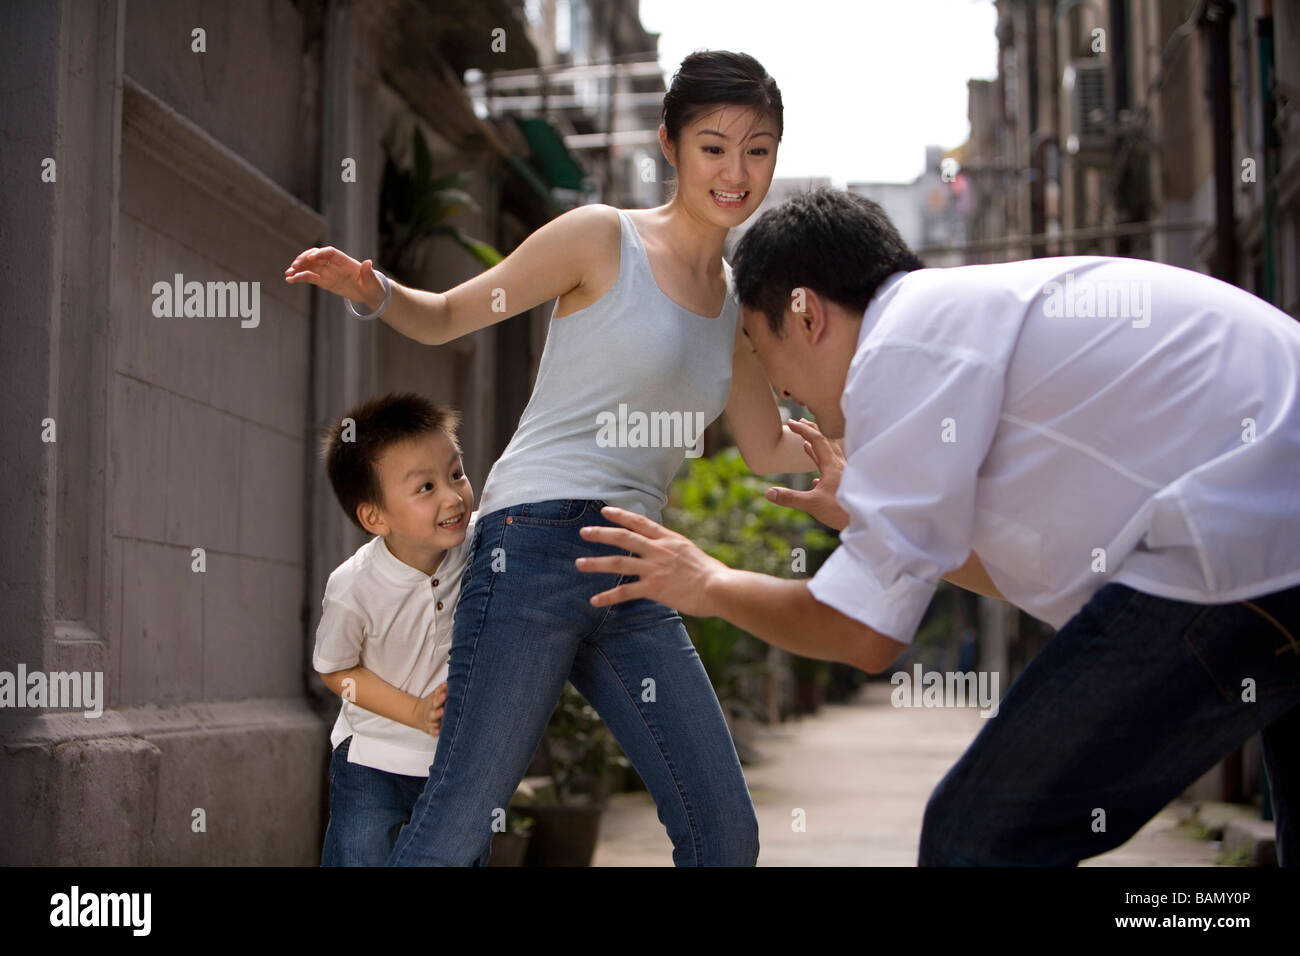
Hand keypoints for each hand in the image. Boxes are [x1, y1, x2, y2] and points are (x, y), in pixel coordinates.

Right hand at [284, 246, 385, 310]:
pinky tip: (290, 280)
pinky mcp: (324, 281)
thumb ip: (368, 273)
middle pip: (316, 257)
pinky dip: (300, 277)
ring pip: (310, 267)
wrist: (370, 293)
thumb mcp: (373, 282)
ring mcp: (328, 272)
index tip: (311, 258)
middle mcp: (335, 265)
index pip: (330, 253)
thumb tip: (368, 262)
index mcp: (346, 262)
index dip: (320, 254)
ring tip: (288, 273)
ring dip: (298, 268)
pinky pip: (310, 277)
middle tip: (295, 265)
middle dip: (305, 259)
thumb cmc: (374, 286)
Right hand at [411, 681, 447, 735]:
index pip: (437, 694)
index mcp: (433, 701)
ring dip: (437, 714)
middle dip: (439, 700)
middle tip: (444, 695)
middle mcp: (431, 709)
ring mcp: (430, 720)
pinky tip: (438, 732)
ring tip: (442, 711)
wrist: (418, 716)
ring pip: (433, 717)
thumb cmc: (432, 705)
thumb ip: (441, 690)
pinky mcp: (430, 730)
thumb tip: (448, 682)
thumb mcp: (434, 696)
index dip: (441, 690)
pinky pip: (432, 731)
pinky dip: (435, 732)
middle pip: (434, 704)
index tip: (446, 686)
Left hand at [575, 507, 729, 616]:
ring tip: (579, 564)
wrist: (719, 588)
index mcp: (669, 539)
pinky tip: (594, 601)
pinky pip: (625, 592)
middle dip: (601, 533)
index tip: (606, 511)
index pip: (641, 522)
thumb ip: (675, 551)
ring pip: (618, 562)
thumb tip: (667, 553)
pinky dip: (608, 596)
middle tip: (584, 532)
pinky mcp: (654, 588)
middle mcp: (659, 550)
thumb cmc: (712, 574)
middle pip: (624, 537)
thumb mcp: (691, 553)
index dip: (622, 515)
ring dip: (596, 563)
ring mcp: (655, 568)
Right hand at [765, 419, 849, 530]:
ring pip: (831, 456)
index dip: (802, 429)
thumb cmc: (842, 512)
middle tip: (800, 423)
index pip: (816, 440)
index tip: (791, 422)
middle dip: (812, 431)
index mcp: (832, 466)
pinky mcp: (848, 487)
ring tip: (806, 444)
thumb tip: (769, 493)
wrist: (867, 521)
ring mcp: (846, 476)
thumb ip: (790, 498)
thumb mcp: (812, 504)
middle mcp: (841, 466)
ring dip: (818, 448)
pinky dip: (823, 468)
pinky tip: (816, 479)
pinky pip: (834, 472)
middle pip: (827, 442)